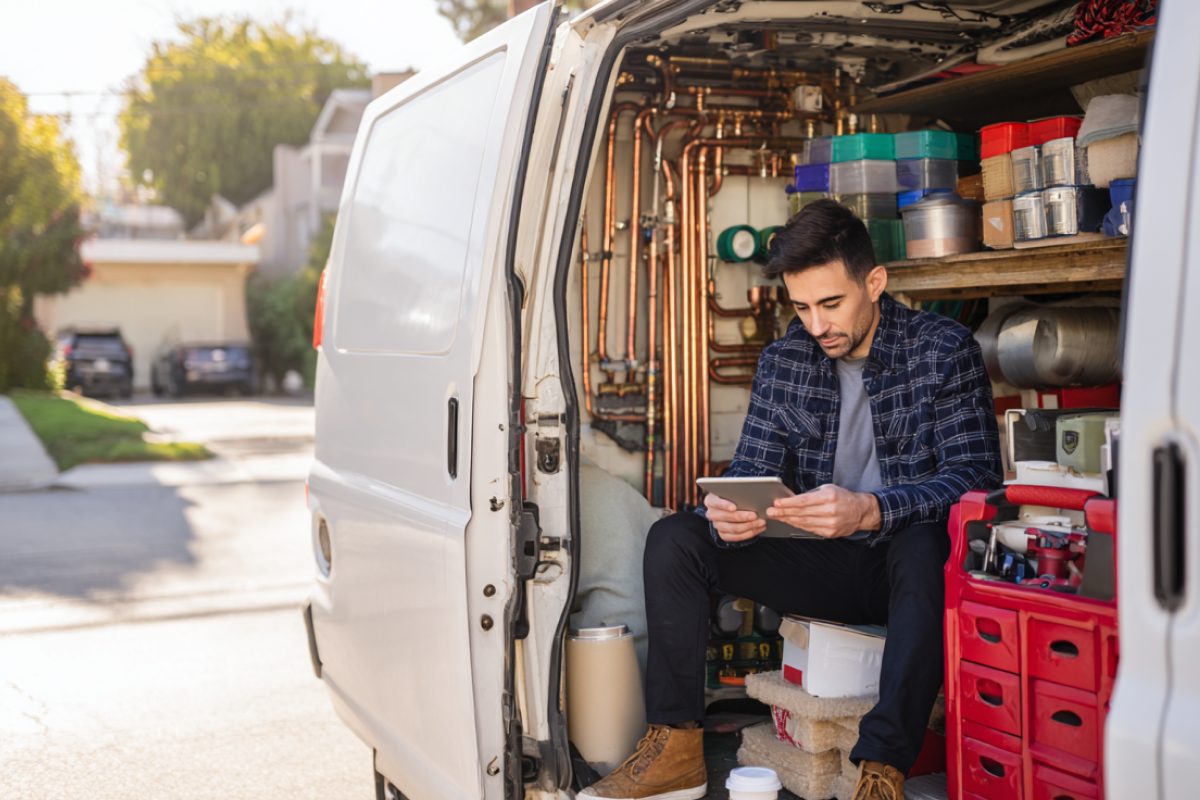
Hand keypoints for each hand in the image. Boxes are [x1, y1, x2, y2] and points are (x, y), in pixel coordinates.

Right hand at [704, 492, 766, 542]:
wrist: (729, 506)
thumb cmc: (733, 495)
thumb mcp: (733, 490)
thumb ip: (738, 491)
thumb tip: (751, 493)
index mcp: (710, 500)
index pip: (715, 502)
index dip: (724, 505)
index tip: (734, 507)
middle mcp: (711, 514)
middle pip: (726, 517)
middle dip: (743, 516)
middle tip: (756, 515)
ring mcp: (717, 525)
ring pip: (733, 528)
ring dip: (750, 526)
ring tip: (761, 522)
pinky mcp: (723, 535)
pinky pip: (736, 537)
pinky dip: (749, 533)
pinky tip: (759, 528)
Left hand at [765, 484, 880, 538]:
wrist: (861, 511)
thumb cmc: (842, 497)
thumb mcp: (828, 489)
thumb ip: (810, 495)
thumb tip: (791, 499)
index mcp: (829, 497)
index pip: (804, 501)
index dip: (788, 503)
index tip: (776, 503)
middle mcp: (830, 511)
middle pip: (802, 513)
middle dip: (784, 513)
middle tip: (770, 512)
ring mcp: (831, 524)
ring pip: (804, 523)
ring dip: (788, 520)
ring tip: (777, 517)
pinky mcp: (830, 533)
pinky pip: (810, 530)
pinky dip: (798, 526)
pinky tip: (790, 522)